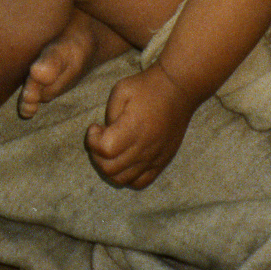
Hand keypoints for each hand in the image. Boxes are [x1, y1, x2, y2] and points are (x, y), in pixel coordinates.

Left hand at [85, 63, 195, 188]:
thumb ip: (109, 114)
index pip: (105, 149)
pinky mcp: (162, 162)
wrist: (178, 90)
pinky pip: (141, 182)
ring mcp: (154, 158)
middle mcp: (144, 148)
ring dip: (109, 168)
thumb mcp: (121, 91)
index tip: (95, 127)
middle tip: (99, 140)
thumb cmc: (147, 86)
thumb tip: (106, 134)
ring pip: (124, 180)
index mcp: (133, 128)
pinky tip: (125, 161)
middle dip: (97, 156)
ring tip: (110, 151)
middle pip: (111, 169)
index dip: (92, 140)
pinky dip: (127, 177)